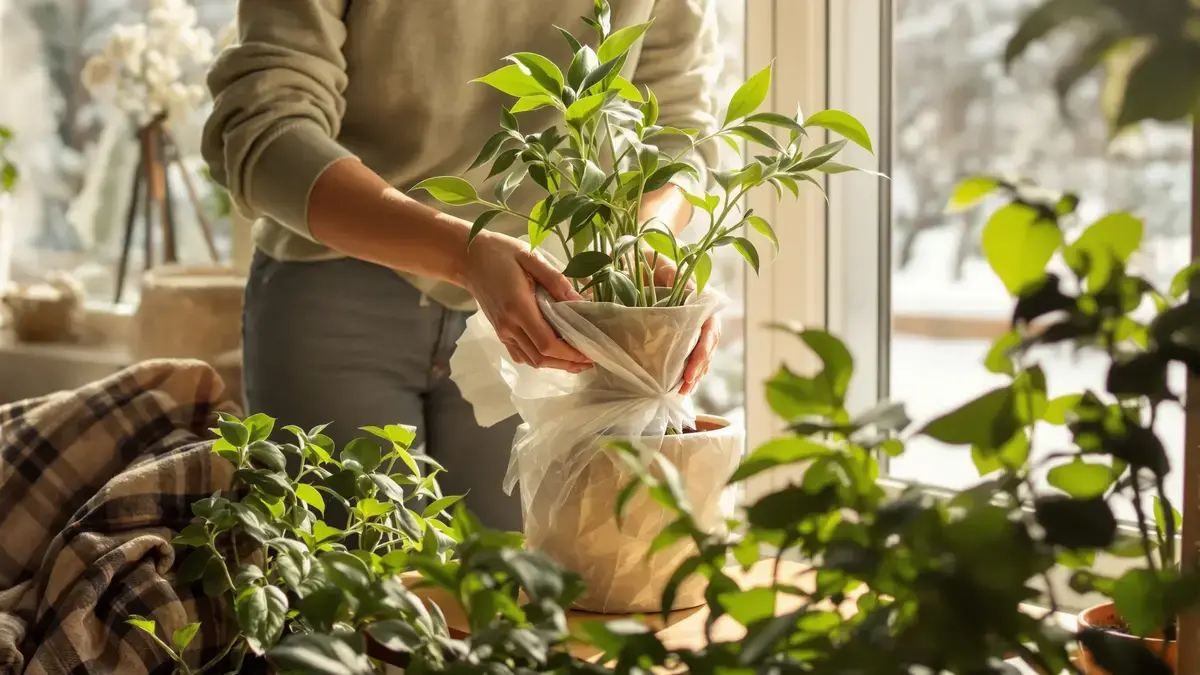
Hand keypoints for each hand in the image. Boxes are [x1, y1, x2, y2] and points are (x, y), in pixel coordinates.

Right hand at [464, 230, 592, 371]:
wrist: (468, 258)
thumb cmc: (501, 253)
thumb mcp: (531, 257)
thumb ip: (556, 280)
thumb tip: (581, 301)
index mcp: (518, 307)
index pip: (547, 343)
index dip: (570, 353)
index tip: (590, 352)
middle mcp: (509, 325)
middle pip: (541, 357)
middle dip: (568, 362)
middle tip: (590, 357)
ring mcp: (502, 332)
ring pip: (532, 360)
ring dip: (556, 364)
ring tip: (577, 358)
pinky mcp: (500, 332)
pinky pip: (521, 355)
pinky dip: (540, 359)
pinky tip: (555, 353)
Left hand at [650, 256, 719, 395]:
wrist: (640, 249)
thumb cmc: (651, 253)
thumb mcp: (660, 259)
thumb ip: (672, 272)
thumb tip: (684, 289)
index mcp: (700, 296)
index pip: (710, 327)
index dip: (703, 349)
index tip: (692, 367)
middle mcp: (699, 311)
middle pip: (707, 344)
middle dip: (698, 368)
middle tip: (686, 386)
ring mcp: (689, 322)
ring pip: (699, 351)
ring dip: (693, 373)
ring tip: (683, 392)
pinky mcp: (677, 329)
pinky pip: (686, 351)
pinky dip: (684, 368)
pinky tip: (678, 385)